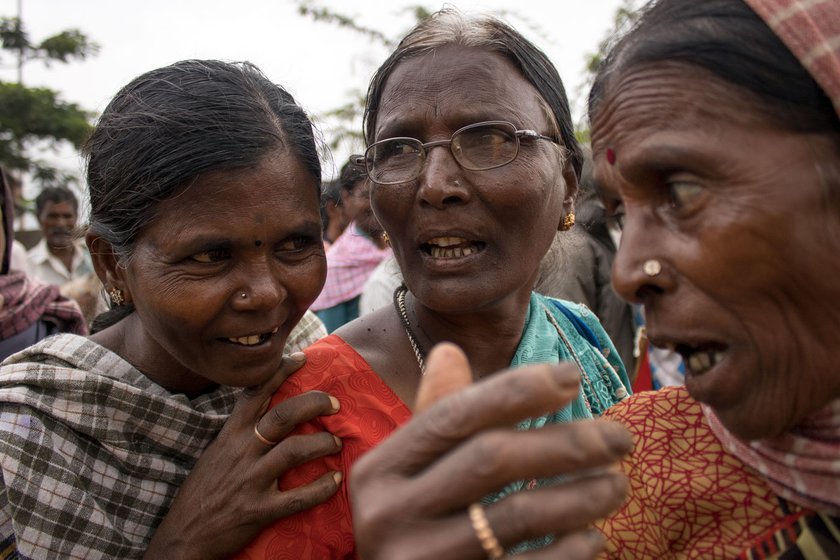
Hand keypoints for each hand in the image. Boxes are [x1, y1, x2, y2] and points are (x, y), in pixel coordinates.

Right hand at [144, 352, 341, 559]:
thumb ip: (241, 433)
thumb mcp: (216, 453)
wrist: (183, 537)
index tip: (304, 358)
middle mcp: (242, 452)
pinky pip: (298, 497)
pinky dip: (322, 487)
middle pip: (284, 415)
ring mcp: (251, 481)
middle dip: (314, 403)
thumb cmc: (203, 492)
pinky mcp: (259, 511)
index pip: (256, 392)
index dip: (281, 371)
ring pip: (295, 451)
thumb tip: (270, 412)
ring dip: (323, 442)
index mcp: (231, 435)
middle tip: (335, 403)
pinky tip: (335, 481)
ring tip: (335, 442)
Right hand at [351, 343, 631, 559]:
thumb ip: (435, 418)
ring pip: (518, 515)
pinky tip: (593, 537)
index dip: (516, 389)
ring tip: (617, 484)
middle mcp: (389, 514)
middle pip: (491, 458)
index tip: (572, 375)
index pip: (454, 414)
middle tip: (620, 437)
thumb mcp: (408, 476)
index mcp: (379, 471)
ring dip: (581, 495)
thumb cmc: (410, 530)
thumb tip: (450, 350)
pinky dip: (570, 551)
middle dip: (566, 442)